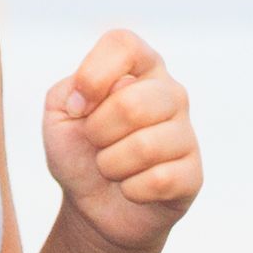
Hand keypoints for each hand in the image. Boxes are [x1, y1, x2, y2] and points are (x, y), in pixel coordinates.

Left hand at [36, 28, 201, 252]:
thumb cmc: (79, 152)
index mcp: (139, 68)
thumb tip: (113, 92)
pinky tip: (132, 189)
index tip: (78, 105)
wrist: (93, 207)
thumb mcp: (59, 114)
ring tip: (112, 167)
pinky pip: (159, 180)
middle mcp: (170, 93)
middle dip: (98, 132)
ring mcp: (186, 133)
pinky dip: (132, 190)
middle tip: (96, 143)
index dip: (93, 75)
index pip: (123, 44)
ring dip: (111, 165)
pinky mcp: (193, 173)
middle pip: (131, 103)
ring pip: (145, 146)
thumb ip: (72, 89)